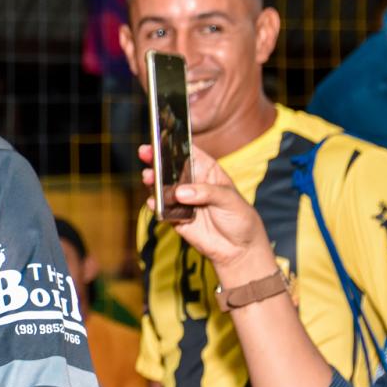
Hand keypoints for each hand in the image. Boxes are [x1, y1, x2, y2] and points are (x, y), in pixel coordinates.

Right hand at [138, 143, 273, 282]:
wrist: (238, 249)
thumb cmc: (240, 218)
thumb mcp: (229, 200)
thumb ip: (206, 193)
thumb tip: (181, 193)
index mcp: (207, 171)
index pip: (189, 152)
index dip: (175, 143)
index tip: (162, 137)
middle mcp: (191, 183)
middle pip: (170, 167)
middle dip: (157, 159)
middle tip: (146, 153)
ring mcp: (181, 200)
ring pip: (162, 186)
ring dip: (153, 181)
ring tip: (149, 177)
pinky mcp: (174, 217)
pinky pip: (161, 208)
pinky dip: (154, 204)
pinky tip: (153, 201)